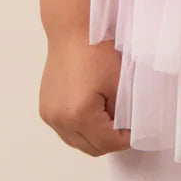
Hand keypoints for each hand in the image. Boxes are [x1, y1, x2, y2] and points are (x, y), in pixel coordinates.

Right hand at [39, 30, 133, 156]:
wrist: (72, 32)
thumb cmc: (95, 50)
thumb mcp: (118, 83)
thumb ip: (122, 113)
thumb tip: (125, 129)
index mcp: (80, 114)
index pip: (108, 143)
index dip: (125, 140)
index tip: (134, 132)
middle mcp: (60, 119)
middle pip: (91, 149)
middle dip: (109, 141)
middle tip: (123, 127)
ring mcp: (50, 115)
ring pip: (76, 143)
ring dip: (93, 138)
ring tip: (107, 119)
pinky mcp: (46, 109)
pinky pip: (65, 131)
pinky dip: (79, 129)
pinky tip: (90, 114)